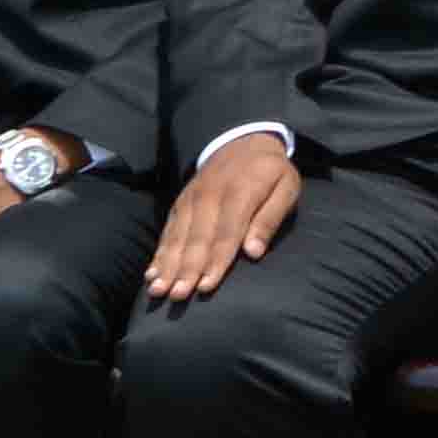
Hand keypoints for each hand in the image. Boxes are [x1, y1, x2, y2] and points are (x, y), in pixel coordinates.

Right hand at [146, 133, 297, 305]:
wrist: (242, 141)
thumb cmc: (270, 172)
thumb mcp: (286, 187)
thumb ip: (271, 218)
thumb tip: (254, 252)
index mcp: (240, 192)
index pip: (227, 233)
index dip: (216, 261)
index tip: (206, 287)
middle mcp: (209, 196)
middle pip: (197, 239)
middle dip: (187, 270)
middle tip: (178, 296)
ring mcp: (191, 200)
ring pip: (178, 238)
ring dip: (167, 266)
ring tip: (158, 291)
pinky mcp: (180, 204)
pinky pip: (168, 231)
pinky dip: (159, 254)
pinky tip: (151, 274)